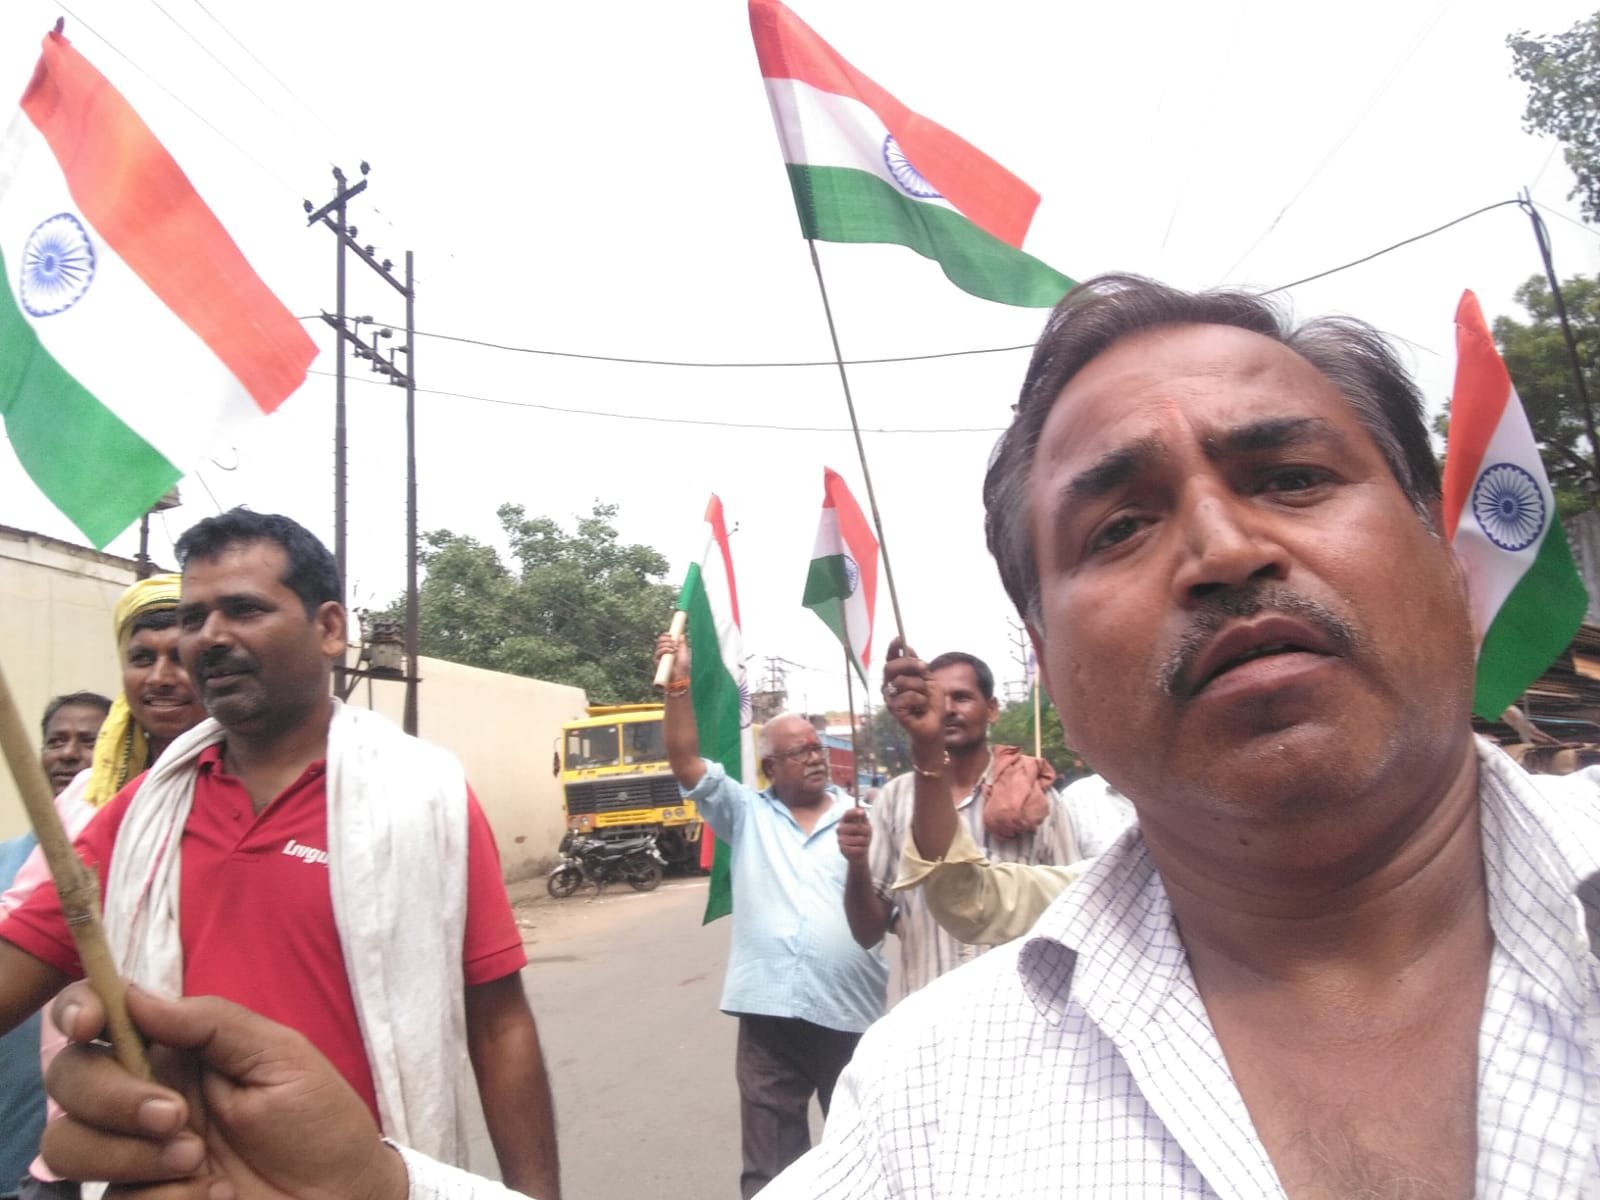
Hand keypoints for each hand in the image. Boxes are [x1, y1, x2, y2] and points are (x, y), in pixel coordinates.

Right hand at [43, 982, 406, 1199]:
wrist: (339, 1198)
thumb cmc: (317, 1123)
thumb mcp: (280, 1056)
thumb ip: (211, 1022)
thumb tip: (137, 997)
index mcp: (174, 1050)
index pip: (100, 1016)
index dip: (78, 1010)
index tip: (90, 1025)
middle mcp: (142, 1096)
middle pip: (69, 1078)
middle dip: (110, 1095)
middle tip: (176, 1117)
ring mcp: (133, 1153)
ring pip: (67, 1144)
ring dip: (129, 1152)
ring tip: (198, 1161)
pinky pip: (111, 1198)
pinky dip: (162, 1195)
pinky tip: (211, 1194)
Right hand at [653, 630, 689, 683]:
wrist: (680, 676)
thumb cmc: (683, 666)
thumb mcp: (684, 652)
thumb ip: (682, 644)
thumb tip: (681, 634)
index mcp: (668, 648)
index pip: (663, 639)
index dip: (665, 635)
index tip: (671, 634)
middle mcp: (662, 652)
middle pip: (659, 640)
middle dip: (666, 639)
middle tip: (674, 642)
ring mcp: (659, 657)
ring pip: (659, 645)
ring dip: (667, 644)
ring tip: (675, 648)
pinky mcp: (657, 662)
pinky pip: (658, 652)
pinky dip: (664, 650)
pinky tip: (671, 651)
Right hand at [836, 807, 871, 863]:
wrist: (858, 851)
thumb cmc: (862, 835)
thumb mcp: (864, 825)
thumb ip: (863, 817)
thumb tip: (862, 810)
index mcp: (845, 820)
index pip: (848, 814)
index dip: (855, 812)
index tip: (862, 812)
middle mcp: (840, 828)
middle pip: (857, 827)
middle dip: (867, 832)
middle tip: (869, 835)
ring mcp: (840, 838)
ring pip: (859, 839)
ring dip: (866, 841)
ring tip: (865, 842)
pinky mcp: (842, 849)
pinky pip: (857, 848)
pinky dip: (862, 849)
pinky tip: (861, 848)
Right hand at [881, 637, 944, 758]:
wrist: (935, 725)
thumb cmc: (931, 704)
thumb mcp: (929, 680)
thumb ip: (919, 667)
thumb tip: (908, 649)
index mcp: (898, 677)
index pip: (891, 659)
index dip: (893, 648)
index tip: (898, 639)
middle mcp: (889, 685)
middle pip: (891, 666)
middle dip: (909, 664)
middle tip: (924, 669)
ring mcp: (890, 697)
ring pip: (902, 681)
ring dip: (920, 688)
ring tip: (924, 698)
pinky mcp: (893, 709)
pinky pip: (908, 696)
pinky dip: (921, 701)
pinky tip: (921, 708)